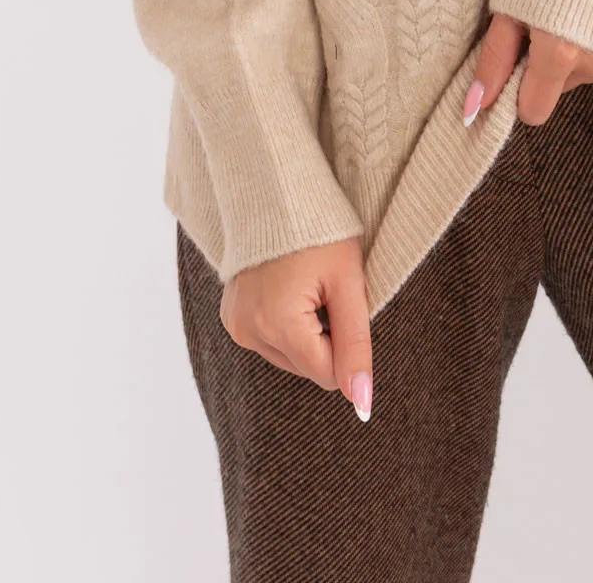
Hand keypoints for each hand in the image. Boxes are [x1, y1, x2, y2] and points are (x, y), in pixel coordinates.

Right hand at [220, 234, 373, 421]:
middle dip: (325, 337)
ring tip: (306, 286)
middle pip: (307, 367)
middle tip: (325, 289)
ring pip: (290, 357)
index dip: (347, 343)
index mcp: (277, 325)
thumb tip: (361, 401)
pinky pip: (270, 340)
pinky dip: (287, 325)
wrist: (276, 191)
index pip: (327, 373)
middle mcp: (248, 332)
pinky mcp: (231, 318)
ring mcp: (235, 325)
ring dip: (307, 333)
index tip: (344, 302)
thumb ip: (355, 344)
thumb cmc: (320, 231)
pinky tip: (289, 290)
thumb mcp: (348, 283)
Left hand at [465, 11, 592, 126]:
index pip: (532, 111)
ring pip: (588, 76)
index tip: (521, 54)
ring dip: (580, 52)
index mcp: (560, 55)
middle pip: (559, 88)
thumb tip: (474, 106)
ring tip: (580, 4)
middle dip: (550, 62)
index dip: (521, 87)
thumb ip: (495, 58)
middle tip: (550, 14)